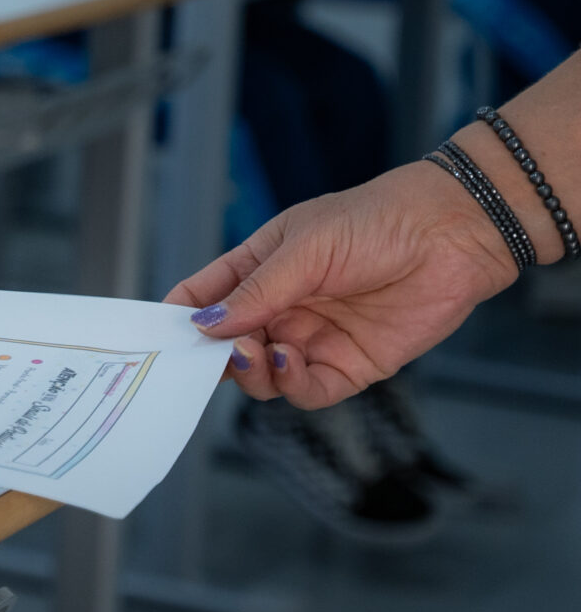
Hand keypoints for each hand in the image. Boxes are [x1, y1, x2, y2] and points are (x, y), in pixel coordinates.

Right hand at [165, 158, 522, 407]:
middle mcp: (281, 308)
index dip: (179, 318)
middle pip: (227, 345)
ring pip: (262, 375)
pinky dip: (291, 384)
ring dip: (250, 371)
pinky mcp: (351, 365)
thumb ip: (256, 291)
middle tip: (221, 348)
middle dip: (215, 353)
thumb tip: (206, 325)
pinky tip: (291, 361)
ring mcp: (313, 338)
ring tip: (257, 351)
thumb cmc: (375, 221)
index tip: (159, 338)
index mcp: (259, 269)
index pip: (204, 298)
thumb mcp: (303, 247)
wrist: (452, 235)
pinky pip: (308, 391)